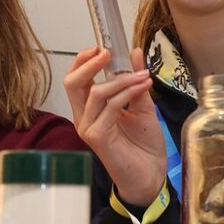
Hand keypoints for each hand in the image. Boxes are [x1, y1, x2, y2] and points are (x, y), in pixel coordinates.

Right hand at [64, 46, 165, 206]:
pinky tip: (143, 86)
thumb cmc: (144, 146)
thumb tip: (135, 53)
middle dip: (88, 64)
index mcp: (90, 110)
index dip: (83, 62)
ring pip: (95, 93)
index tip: (101, 48)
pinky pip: (110, 107)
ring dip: (121, 79)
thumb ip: (136, 83)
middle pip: (72, 84)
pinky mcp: (98, 138)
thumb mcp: (142, 107)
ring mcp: (89, 128)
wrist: (151, 176)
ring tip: (142, 75)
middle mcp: (84, 118)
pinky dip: (127, 92)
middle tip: (107, 53)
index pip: (76, 81)